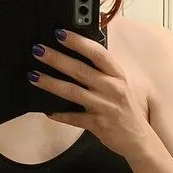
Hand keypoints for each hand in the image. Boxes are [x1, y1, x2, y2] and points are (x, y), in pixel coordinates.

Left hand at [27, 29, 150, 157]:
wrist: (138, 139)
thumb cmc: (126, 109)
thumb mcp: (119, 86)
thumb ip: (102, 72)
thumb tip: (77, 56)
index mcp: (117, 75)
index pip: (98, 53)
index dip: (78, 42)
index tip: (60, 33)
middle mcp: (112, 89)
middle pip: (80, 70)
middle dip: (56, 58)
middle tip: (38, 50)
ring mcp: (105, 107)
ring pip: (73, 92)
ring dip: (51, 83)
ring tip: (33, 75)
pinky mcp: (98, 124)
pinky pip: (74, 118)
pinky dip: (59, 114)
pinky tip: (46, 110)